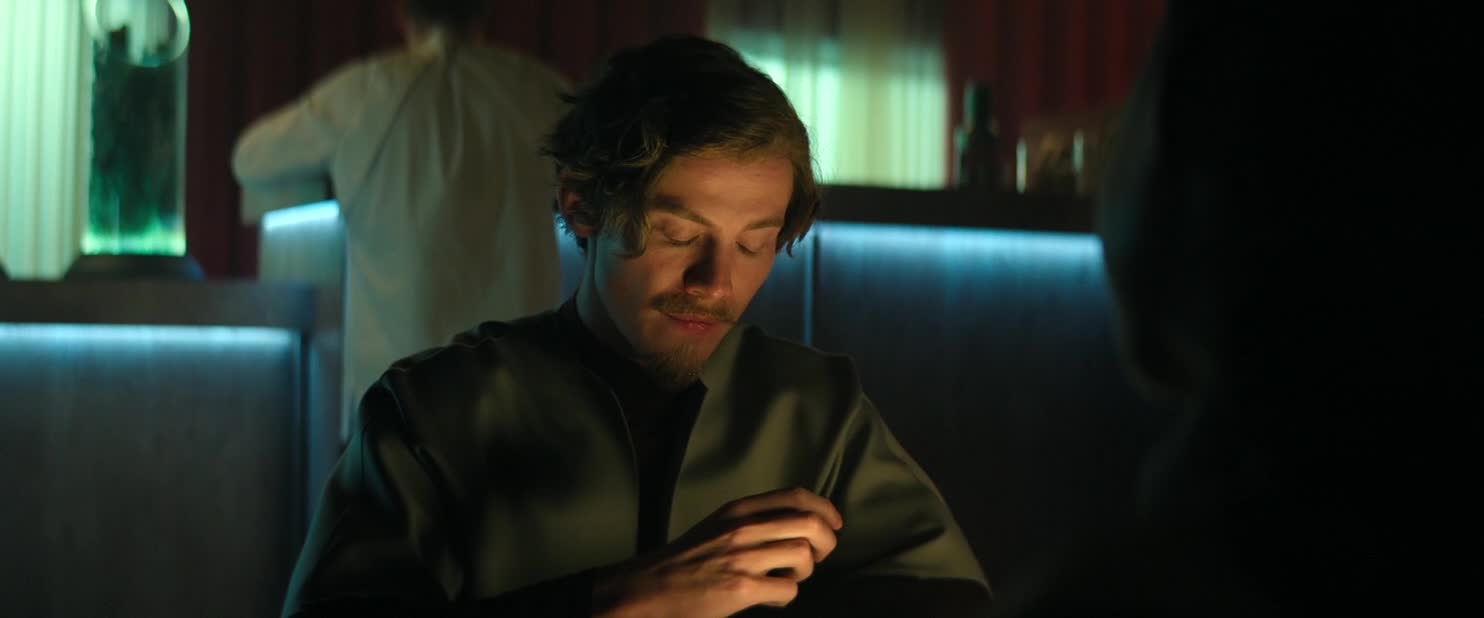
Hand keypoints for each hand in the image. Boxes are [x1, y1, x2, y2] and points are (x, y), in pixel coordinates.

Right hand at [593, 487, 843, 617]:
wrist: (647, 588)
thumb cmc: (685, 560)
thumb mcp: (718, 524)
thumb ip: (753, 520)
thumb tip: (795, 526)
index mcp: (738, 510)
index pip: (796, 497)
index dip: (824, 509)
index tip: (834, 523)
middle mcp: (743, 528)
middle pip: (810, 524)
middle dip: (826, 542)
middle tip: (818, 557)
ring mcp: (743, 558)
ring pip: (804, 556)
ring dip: (805, 572)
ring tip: (787, 578)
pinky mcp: (741, 589)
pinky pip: (789, 590)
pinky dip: (787, 596)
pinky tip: (771, 597)